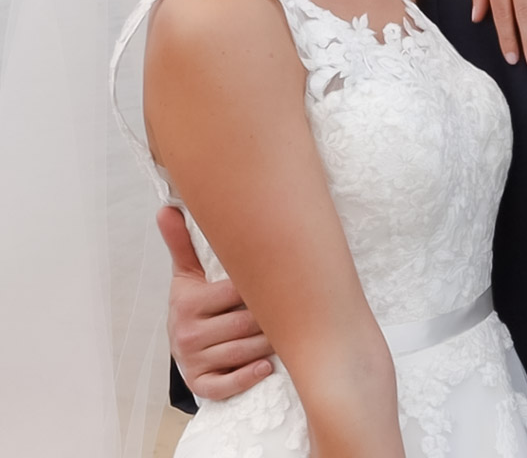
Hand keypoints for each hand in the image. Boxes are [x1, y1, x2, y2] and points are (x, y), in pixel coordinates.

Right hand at [158, 206, 273, 400]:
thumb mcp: (188, 272)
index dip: (262, 288)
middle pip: (244, 324)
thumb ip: (182, 242)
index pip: (236, 292)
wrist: (183, 341)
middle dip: (271, 317)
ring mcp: (193, 361)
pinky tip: (265, 367)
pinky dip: (247, 377)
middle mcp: (187, 333)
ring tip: (286, 333)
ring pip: (243, 352)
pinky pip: (226, 385)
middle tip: (294, 307)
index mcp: (187, 302)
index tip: (284, 280)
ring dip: (268, 344)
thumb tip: (166, 208)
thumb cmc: (195, 300)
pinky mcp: (199, 385)